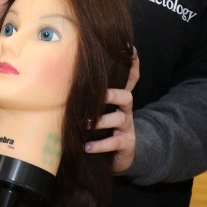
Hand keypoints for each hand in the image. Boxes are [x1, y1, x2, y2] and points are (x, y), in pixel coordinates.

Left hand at [84, 49, 139, 173]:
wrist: (118, 155)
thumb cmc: (104, 128)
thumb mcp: (99, 110)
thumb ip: (90, 95)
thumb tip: (73, 76)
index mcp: (119, 99)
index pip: (130, 79)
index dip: (133, 66)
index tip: (131, 51)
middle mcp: (125, 110)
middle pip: (126, 96)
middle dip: (112, 94)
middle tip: (97, 96)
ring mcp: (127, 127)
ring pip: (120, 119)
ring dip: (102, 121)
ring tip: (86, 124)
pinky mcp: (127, 143)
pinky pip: (115, 142)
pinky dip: (100, 145)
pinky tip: (87, 147)